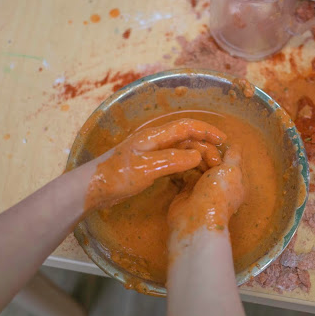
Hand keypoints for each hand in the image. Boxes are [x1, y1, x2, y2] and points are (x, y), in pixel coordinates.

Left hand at [83, 119, 225, 210]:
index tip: (223, 140)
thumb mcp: (147, 168)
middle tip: (218, 163)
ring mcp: (151, 154)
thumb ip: (173, 160)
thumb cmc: (116, 176)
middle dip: (205, 147)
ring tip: (210, 170)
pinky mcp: (148, 167)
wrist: (92, 189)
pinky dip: (187, 167)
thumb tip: (197, 156)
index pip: (186, 127)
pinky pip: (174, 162)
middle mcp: (155, 141)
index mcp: (154, 136)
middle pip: (186, 139)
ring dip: (197, 158)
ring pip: (181, 151)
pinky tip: (193, 176)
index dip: (206, 131)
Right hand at [167, 146, 243, 239]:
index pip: (231, 158)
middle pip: (213, 160)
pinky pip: (185, 173)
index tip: (212, 137)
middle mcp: (220, 182)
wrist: (196, 217)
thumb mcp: (232, 170)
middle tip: (196, 143)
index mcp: (236, 180)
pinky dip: (181, 165)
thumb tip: (236, 145)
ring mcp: (203, 186)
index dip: (222, 147)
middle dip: (204, 150)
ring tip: (184, 145)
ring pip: (198, 164)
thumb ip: (235, 156)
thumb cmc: (219, 192)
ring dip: (192, 156)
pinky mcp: (186, 189)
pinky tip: (177, 154)